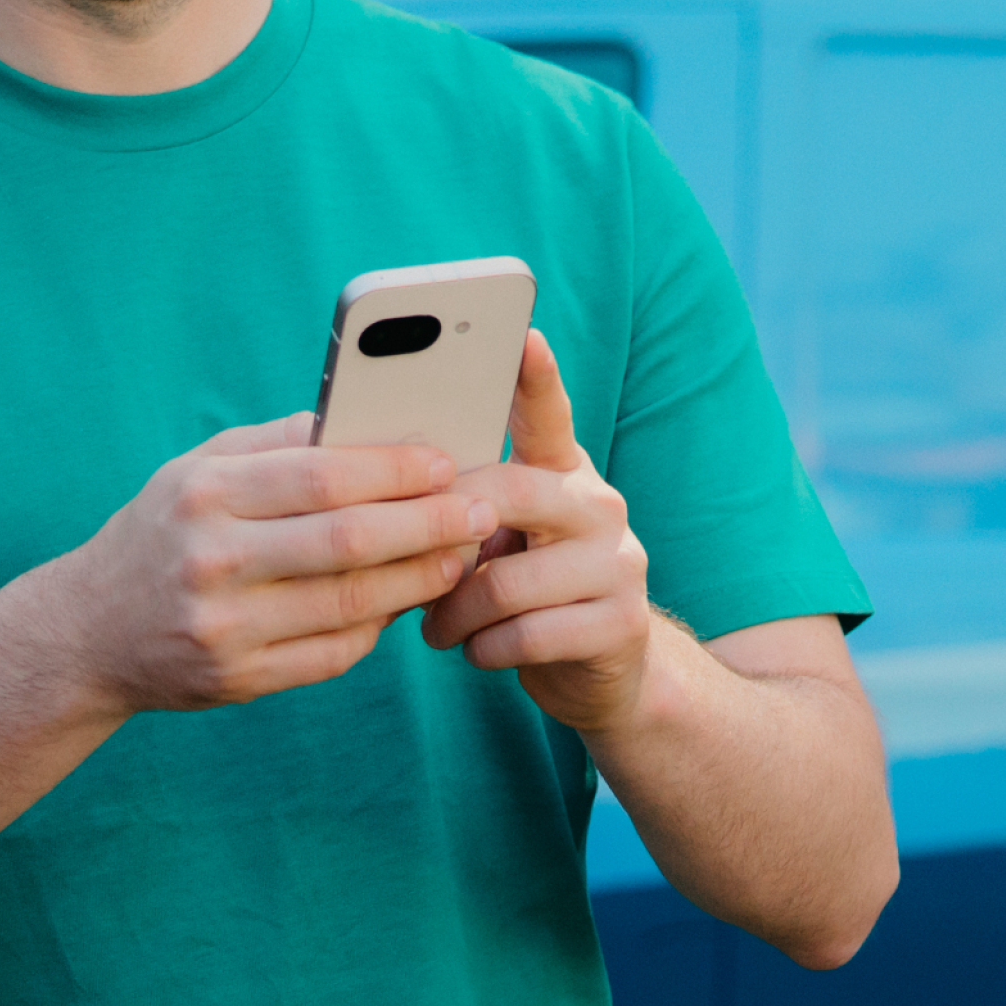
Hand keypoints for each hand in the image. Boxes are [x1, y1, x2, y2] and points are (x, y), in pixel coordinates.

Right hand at [60, 414, 496, 714]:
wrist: (87, 633)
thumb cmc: (162, 533)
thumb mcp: (198, 471)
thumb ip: (278, 445)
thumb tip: (372, 422)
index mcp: (204, 494)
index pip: (321, 475)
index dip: (396, 468)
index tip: (449, 460)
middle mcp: (211, 559)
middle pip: (347, 540)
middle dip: (428, 523)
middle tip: (481, 510)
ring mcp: (224, 626)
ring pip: (351, 602)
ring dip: (420, 579)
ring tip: (462, 555)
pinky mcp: (238, 679)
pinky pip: (333, 652)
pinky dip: (380, 626)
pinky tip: (411, 601)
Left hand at [420, 332, 653, 735]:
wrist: (605, 670)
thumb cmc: (529, 593)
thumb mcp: (504, 539)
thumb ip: (467, 508)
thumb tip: (384, 490)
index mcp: (564, 473)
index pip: (549, 415)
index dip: (536, 377)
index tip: (525, 335)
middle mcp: (599, 506)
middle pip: (512, 492)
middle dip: (447, 531)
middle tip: (415, 566)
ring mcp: (619, 563)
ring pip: (508, 581)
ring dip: (455, 613)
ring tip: (438, 628)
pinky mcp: (620, 623)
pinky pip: (528, 634)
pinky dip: (484, 649)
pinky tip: (477, 651)